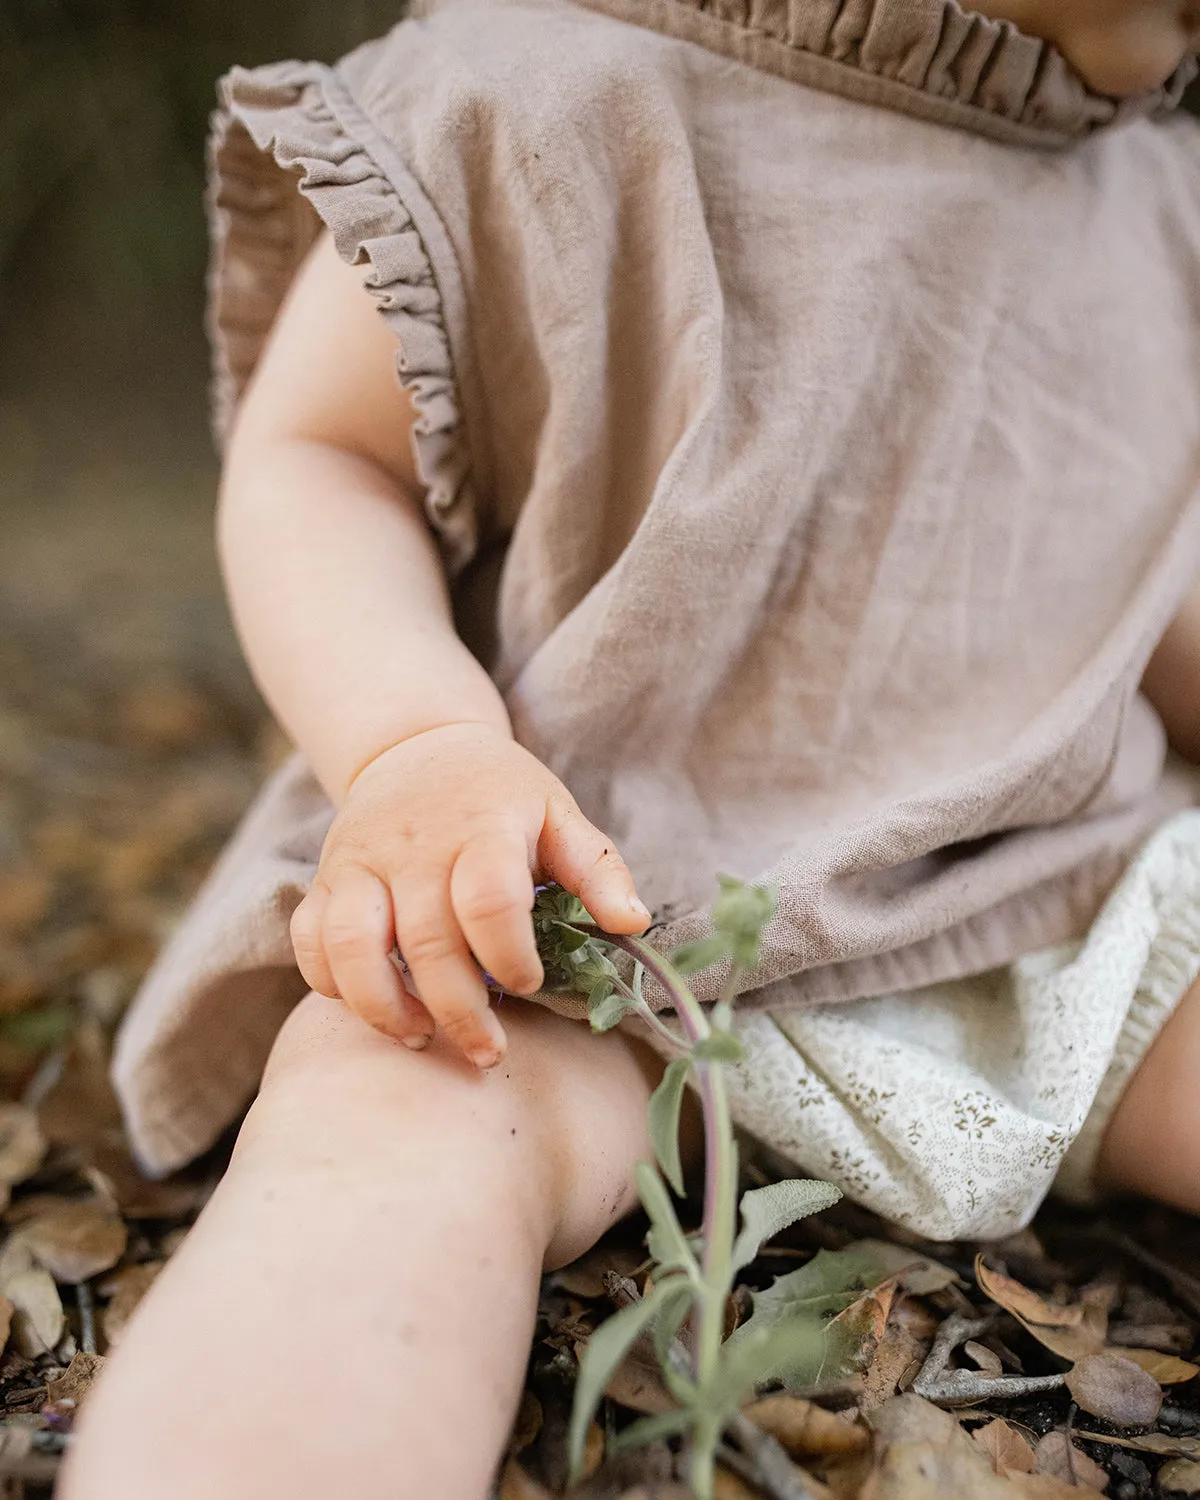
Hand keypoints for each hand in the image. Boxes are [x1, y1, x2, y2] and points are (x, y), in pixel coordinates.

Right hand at [289, 723, 650, 1068]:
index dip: (510, 956)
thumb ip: (597, 869)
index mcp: (482, 826)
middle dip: (460, 1011)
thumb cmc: (501, 794)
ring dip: (384, 1007)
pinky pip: (309, 941)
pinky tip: (374, 1007)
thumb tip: (633, 924)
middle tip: (489, 1051)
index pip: (489, 900)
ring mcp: (360, 861)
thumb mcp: (558, 814)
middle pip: (427, 941)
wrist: (418, 746)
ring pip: (351, 946)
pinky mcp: (325, 877)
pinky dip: (330, 985)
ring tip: (422, 1036)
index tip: (531, 985)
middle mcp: (413, 845)